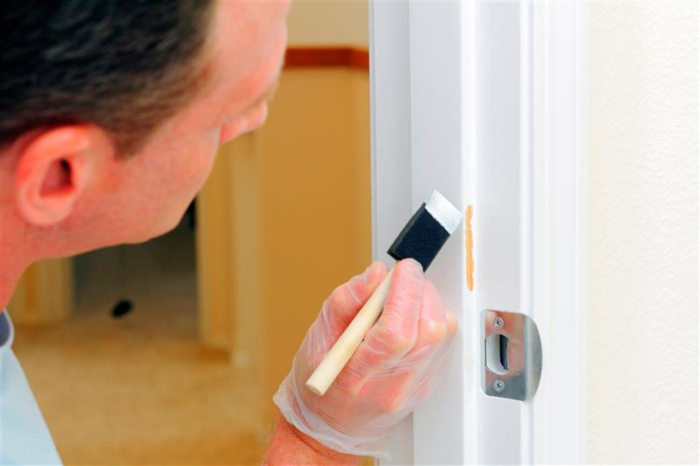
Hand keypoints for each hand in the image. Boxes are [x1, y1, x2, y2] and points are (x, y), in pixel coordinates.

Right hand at [273, 259, 457, 458]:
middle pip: (428, 331)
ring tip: (402, 300)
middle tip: (401, 280)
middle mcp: (394, 385)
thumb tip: (375, 273)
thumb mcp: (318, 336)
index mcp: (359, 375)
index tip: (400, 269)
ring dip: (428, 303)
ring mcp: (416, 386)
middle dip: (419, 292)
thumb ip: (345, 300)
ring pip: (443, 334)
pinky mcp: (430, 382)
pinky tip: (410, 318)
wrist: (334, 423)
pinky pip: (445, 342)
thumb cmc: (322, 379)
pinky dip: (432, 318)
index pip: (396, 331)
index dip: (404, 292)